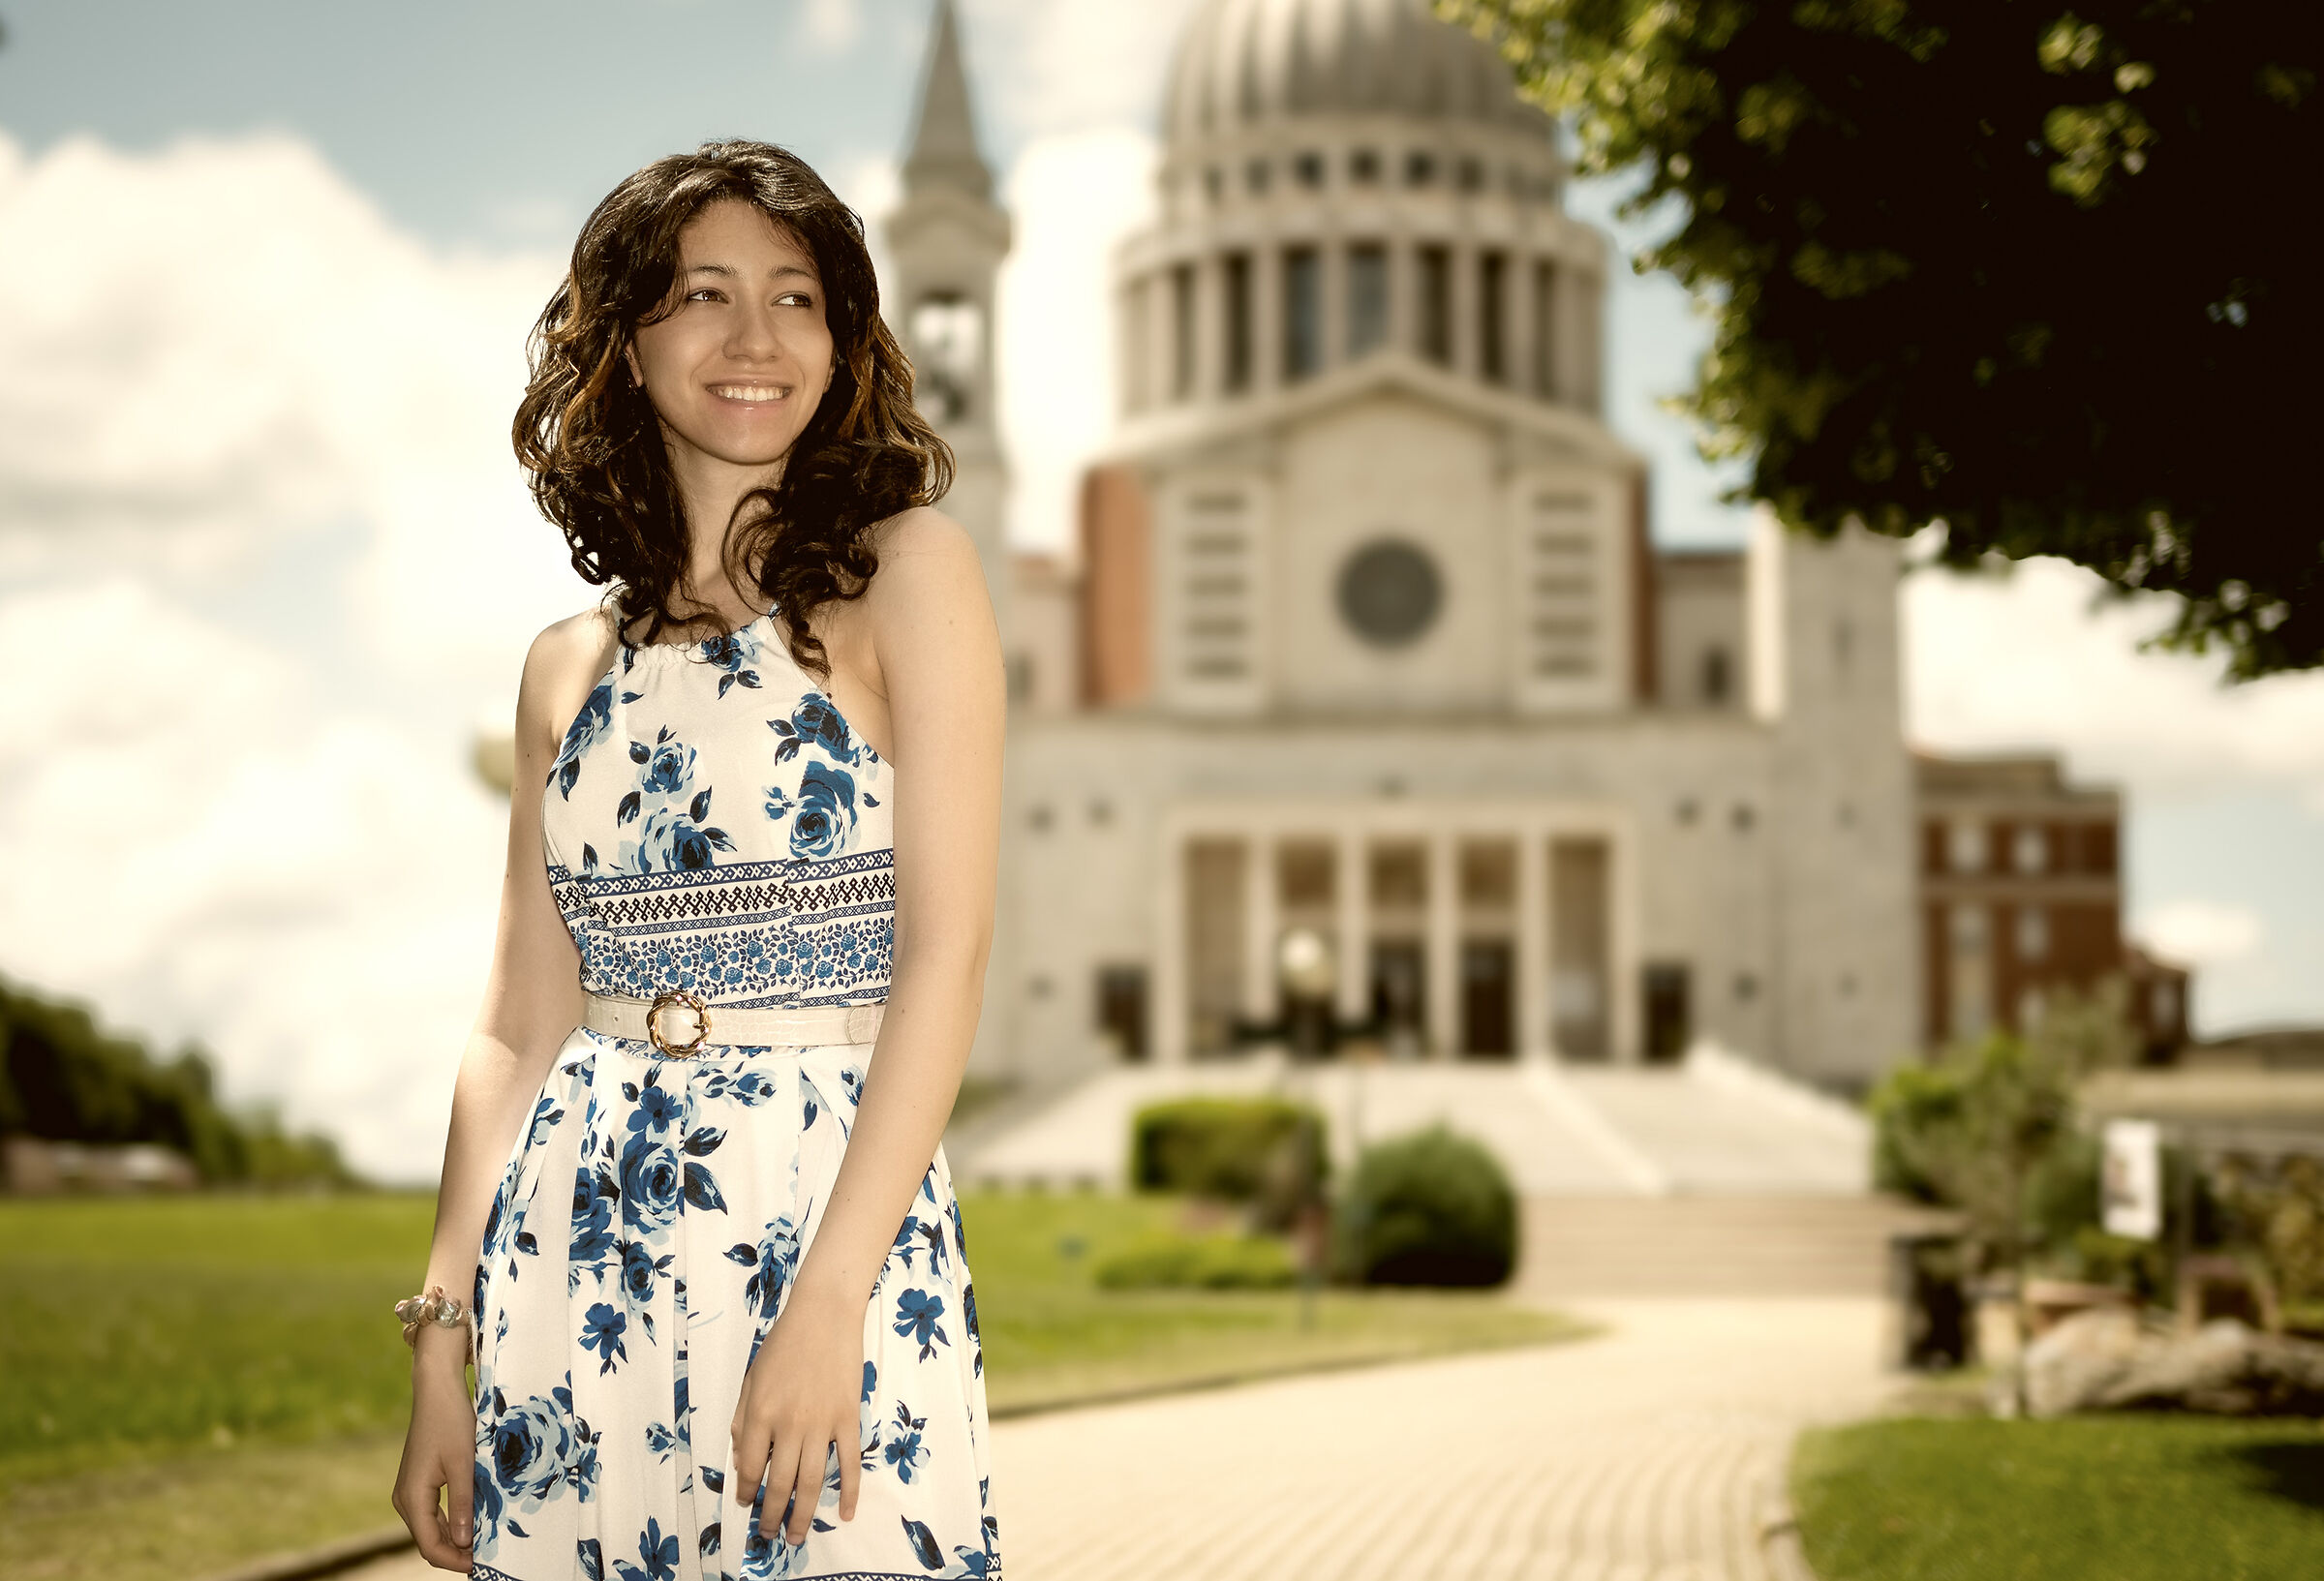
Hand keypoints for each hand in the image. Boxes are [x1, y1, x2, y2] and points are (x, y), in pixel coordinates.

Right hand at [392, 1329, 476, 1571]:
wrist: (436, 1390)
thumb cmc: (451, 1422)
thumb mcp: (463, 1464)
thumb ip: (463, 1504)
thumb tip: (464, 1543)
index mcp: (412, 1497)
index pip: (430, 1546)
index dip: (455, 1561)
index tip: (482, 1565)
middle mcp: (405, 1499)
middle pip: (429, 1540)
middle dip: (456, 1553)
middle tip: (488, 1557)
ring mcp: (410, 1490)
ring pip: (431, 1528)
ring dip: (455, 1539)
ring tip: (485, 1544)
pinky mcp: (418, 1482)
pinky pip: (433, 1513)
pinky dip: (452, 1523)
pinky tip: (474, 1523)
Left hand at [730, 1285, 864, 1547]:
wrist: (824, 1314)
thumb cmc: (783, 1343)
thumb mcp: (751, 1378)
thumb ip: (743, 1419)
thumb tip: (743, 1457)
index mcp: (760, 1413)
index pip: (748, 1466)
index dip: (745, 1490)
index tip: (745, 1503)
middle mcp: (789, 1424)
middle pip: (779, 1482)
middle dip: (772, 1515)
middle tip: (769, 1536)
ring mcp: (821, 1423)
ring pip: (811, 1481)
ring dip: (803, 1514)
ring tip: (797, 1537)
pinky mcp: (848, 1418)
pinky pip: (848, 1462)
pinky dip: (848, 1491)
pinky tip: (845, 1513)